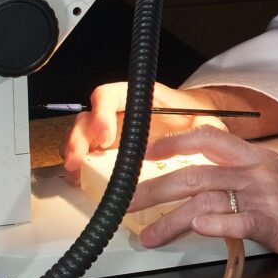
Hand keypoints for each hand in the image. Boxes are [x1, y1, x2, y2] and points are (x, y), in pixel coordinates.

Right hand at [61, 81, 228, 173]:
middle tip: (78, 159)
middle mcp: (119, 114)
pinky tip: (81, 181)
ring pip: (81, 137)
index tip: (106, 135)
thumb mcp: (203, 120)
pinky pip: (86, 158)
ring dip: (74, 154)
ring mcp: (110, 133)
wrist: (196, 129)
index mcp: (138, 99)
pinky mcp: (107, 153)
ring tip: (75, 173)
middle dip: (78, 138)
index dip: (102, 113)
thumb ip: (202, 126)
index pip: (109, 95)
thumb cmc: (196, 121)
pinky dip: (79, 169)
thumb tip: (198, 138)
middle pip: (87, 118)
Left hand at [133, 125, 277, 257]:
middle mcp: (256, 173)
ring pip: (208, 201)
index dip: (176, 142)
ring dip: (172, 220)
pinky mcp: (276, 225)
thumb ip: (246, 179)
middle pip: (195, 174)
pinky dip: (218, 224)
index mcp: (256, 158)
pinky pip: (242, 221)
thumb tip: (211, 188)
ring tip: (149, 236)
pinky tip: (200, 228)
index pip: (210, 138)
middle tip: (126, 204)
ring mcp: (266, 198)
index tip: (146, 153)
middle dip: (154, 189)